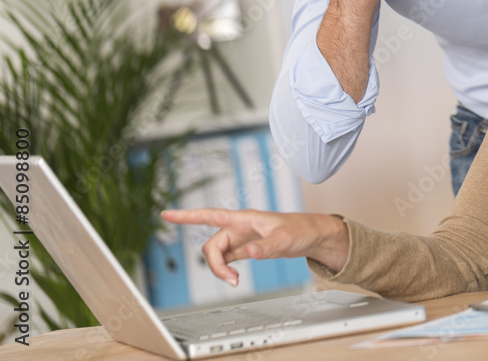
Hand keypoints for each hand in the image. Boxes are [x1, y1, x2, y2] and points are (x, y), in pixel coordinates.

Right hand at [161, 208, 348, 286]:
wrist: (313, 235)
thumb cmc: (301, 229)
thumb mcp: (285, 238)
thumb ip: (266, 246)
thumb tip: (249, 253)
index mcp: (244, 218)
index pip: (210, 215)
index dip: (187, 216)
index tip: (166, 215)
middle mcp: (239, 227)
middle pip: (212, 244)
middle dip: (215, 264)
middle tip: (231, 280)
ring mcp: (242, 238)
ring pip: (218, 253)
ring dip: (221, 269)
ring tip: (235, 282)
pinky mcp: (247, 248)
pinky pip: (227, 258)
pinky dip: (226, 270)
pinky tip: (233, 278)